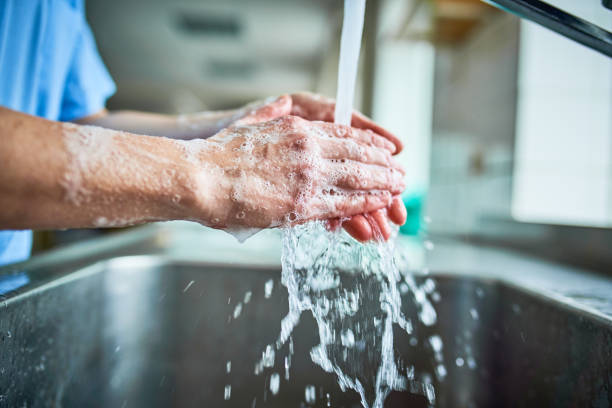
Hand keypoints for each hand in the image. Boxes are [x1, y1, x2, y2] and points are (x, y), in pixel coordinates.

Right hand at [233, 93, 406, 240]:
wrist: (201, 179)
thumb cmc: (217, 156)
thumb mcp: (247, 123)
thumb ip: (269, 115)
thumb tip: (280, 104)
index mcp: (295, 128)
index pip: (343, 132)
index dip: (368, 141)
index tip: (383, 147)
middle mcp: (308, 148)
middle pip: (357, 153)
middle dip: (383, 163)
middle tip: (400, 169)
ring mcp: (308, 175)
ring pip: (358, 177)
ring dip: (384, 182)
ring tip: (401, 186)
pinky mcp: (304, 203)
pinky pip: (345, 202)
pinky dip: (367, 202)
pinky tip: (382, 203)